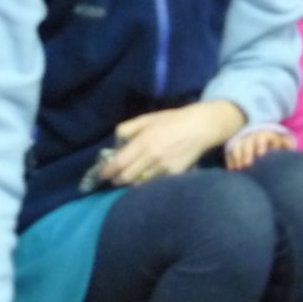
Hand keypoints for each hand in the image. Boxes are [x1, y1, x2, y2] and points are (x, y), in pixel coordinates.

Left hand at [104, 101, 244, 184]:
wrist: (199, 127)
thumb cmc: (171, 121)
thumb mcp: (146, 119)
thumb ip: (127, 129)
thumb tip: (116, 143)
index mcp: (143, 142)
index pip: (119, 163)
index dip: (108, 171)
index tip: (103, 175)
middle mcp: (151, 157)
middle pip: (127, 177)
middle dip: (118, 180)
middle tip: (114, 179)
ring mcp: (163, 168)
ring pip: (140, 182)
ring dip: (132, 182)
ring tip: (130, 178)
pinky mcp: (174, 174)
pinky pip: (155, 183)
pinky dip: (148, 182)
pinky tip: (146, 178)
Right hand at [226, 128, 295, 169]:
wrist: (266, 142)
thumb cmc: (276, 146)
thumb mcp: (283, 143)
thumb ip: (286, 144)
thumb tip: (290, 146)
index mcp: (266, 135)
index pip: (262, 137)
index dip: (261, 145)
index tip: (261, 155)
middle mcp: (252, 137)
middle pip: (248, 143)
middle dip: (247, 153)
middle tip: (248, 164)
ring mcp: (242, 142)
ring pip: (237, 147)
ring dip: (237, 157)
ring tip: (239, 169)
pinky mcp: (235, 148)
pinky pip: (230, 153)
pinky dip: (230, 161)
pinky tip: (232, 170)